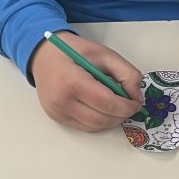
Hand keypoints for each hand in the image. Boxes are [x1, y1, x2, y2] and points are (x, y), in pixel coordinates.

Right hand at [29, 32, 143, 131]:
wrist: (42, 56)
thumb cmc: (73, 51)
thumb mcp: (104, 53)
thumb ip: (126, 72)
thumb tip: (136, 96)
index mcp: (72, 81)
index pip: (107, 103)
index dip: (127, 106)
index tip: (136, 102)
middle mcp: (61, 101)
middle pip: (102, 119)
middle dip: (121, 115)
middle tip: (129, 105)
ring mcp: (57, 112)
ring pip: (94, 126)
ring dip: (111, 120)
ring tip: (116, 106)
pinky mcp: (56, 117)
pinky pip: (84, 127)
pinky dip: (98, 121)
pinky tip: (101, 108)